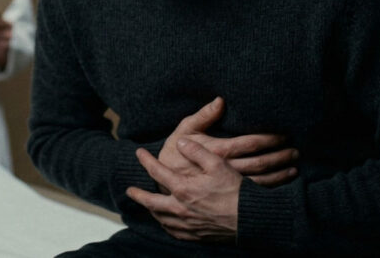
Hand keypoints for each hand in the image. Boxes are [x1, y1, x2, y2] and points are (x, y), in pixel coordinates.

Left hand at [127, 139, 241, 241]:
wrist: (250, 219)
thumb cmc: (235, 190)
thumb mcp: (217, 163)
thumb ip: (197, 151)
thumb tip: (181, 142)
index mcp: (183, 189)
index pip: (157, 172)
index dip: (146, 161)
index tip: (139, 153)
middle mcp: (180, 209)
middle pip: (151, 202)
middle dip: (139, 195)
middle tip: (129, 190)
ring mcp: (187, 225)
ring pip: (161, 219)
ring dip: (151, 211)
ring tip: (148, 206)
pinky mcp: (196, 235)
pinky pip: (174, 233)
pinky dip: (166, 226)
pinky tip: (167, 223)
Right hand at [158, 97, 297, 189]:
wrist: (163, 183)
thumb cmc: (174, 153)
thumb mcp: (184, 130)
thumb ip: (203, 115)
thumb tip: (220, 100)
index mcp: (216, 152)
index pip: (249, 144)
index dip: (268, 139)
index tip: (282, 134)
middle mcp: (224, 171)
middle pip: (260, 163)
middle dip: (280, 156)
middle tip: (295, 150)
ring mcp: (227, 186)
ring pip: (260, 181)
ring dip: (280, 173)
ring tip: (294, 166)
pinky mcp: (227, 197)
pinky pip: (254, 194)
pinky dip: (271, 189)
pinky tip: (282, 184)